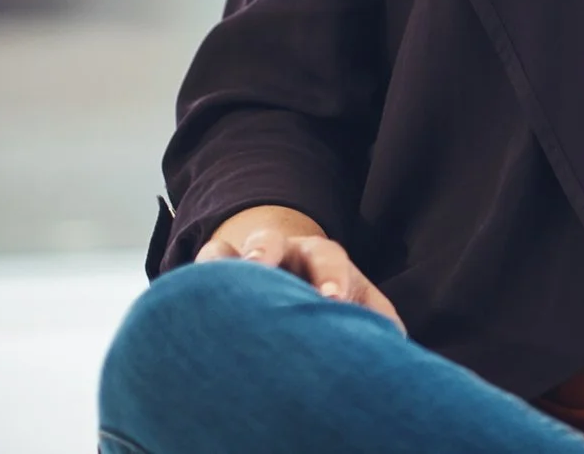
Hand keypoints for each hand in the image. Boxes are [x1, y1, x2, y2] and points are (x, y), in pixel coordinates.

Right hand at [197, 204, 403, 330]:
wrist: (293, 277)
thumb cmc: (330, 296)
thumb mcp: (357, 302)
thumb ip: (373, 318)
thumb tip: (392, 342)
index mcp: (321, 256)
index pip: (328, 257)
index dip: (330, 276)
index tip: (331, 299)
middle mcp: (281, 251)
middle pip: (272, 241)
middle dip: (267, 253)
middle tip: (261, 267)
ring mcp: (243, 260)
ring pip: (227, 250)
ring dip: (222, 262)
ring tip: (216, 278)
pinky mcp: (215, 276)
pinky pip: (200, 270)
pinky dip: (195, 279)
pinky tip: (190, 299)